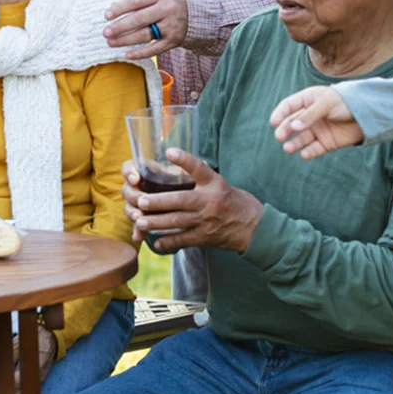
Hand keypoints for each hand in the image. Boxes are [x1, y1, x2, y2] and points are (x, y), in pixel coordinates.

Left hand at [0, 326, 56, 393]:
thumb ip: (6, 358)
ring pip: (15, 393)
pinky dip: (6, 387)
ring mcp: (34, 381)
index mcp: (31, 369)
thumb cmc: (34, 338)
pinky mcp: (33, 381)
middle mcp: (34, 379)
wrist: (51, 337)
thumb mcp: (18, 344)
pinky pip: (18, 389)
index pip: (12, 387)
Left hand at [102, 0, 188, 59]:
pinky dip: (140, 53)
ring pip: (144, 35)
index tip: (106, 16)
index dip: (120, 8)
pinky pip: (155, 49)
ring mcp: (172, 25)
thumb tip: (112, 8)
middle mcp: (168, 8)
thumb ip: (137, 0)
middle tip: (105, 33)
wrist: (196, 10)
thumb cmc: (167, 0)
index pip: (136, 0)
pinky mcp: (174, 40)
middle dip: (120, 27)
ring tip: (110, 42)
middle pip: (139, 19)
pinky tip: (127, 55)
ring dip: (125, 40)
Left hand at [121, 149, 263, 253]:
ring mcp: (206, 221)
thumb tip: (176, 162)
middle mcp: (209, 201)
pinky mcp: (204, 237)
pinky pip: (183, 240)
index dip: (184, 159)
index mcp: (214, 184)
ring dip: (157, 222)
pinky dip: (168, 241)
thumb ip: (199, 177)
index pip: (199, 168)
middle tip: (140, 200)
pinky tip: (155, 241)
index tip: (169, 152)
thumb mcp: (219, 183)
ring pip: (177, 221)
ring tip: (140, 221)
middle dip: (159, 202)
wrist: (253, 227)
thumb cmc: (232, 200)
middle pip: (181, 200)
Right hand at [268, 85, 364, 158]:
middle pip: (292, 123)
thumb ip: (310, 114)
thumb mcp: (327, 103)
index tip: (273, 122)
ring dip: (294, 143)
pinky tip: (304, 154)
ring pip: (301, 138)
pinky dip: (309, 152)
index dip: (280, 113)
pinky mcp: (326, 142)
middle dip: (285, 130)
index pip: (289, 106)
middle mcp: (310, 116)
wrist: (369, 113)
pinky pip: (314, 148)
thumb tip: (294, 126)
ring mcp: (318, 129)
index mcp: (308, 100)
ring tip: (288, 148)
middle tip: (279, 137)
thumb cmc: (347, 102)